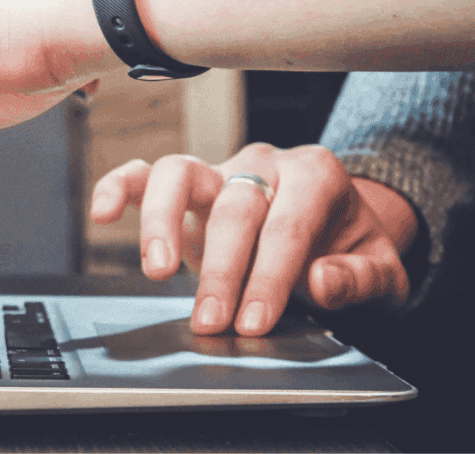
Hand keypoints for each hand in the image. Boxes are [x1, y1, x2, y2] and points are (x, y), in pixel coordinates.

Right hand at [90, 143, 414, 335]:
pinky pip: (145, 173)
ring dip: (163, 222)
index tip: (257, 320)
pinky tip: (102, 213)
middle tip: (213, 320)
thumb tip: (321, 280)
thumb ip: (359, 276)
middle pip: (234, 207)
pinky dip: (119, 187)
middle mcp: (262, 163)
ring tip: (157, 269)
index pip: (286, 225)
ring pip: (180, 173)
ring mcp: (220, 169)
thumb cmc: (349, 245)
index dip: (270, 275)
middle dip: (222, 269)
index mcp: (315, 174)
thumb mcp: (380, 268)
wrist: (335, 225)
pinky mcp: (188, 184)